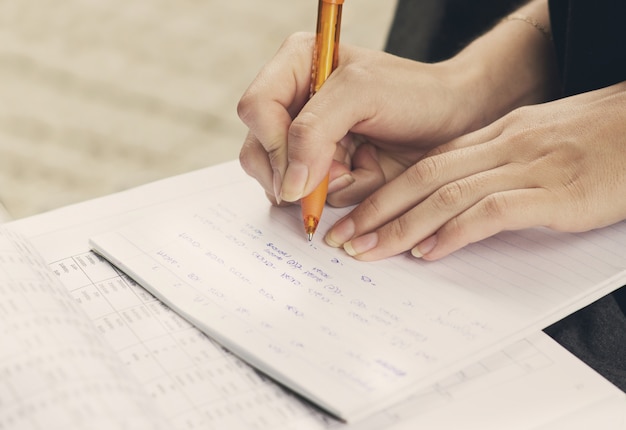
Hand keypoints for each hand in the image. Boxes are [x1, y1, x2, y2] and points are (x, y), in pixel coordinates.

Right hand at [237, 33, 478, 207]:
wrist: (454, 122)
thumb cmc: (415, 95)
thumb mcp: (361, 95)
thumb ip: (313, 132)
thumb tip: (287, 184)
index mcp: (295, 66)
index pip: (256, 108)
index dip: (273, 144)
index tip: (302, 174)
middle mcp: (294, 104)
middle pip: (259, 151)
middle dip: (298, 171)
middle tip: (336, 174)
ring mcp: (307, 141)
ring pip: (282, 181)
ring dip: (323, 186)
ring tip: (359, 168)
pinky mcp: (325, 170)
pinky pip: (312, 197)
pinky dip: (341, 195)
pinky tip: (366, 175)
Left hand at [324, 82, 625, 260]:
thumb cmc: (597, 140)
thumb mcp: (535, 147)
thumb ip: (494, 168)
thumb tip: (454, 204)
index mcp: (494, 137)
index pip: (425, 165)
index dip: (383, 192)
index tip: (352, 216)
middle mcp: (501, 148)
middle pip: (422, 179)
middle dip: (375, 212)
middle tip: (340, 238)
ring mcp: (527, 168)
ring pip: (446, 196)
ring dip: (400, 226)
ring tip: (367, 252)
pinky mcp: (554, 193)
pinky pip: (492, 212)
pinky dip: (455, 232)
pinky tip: (429, 252)